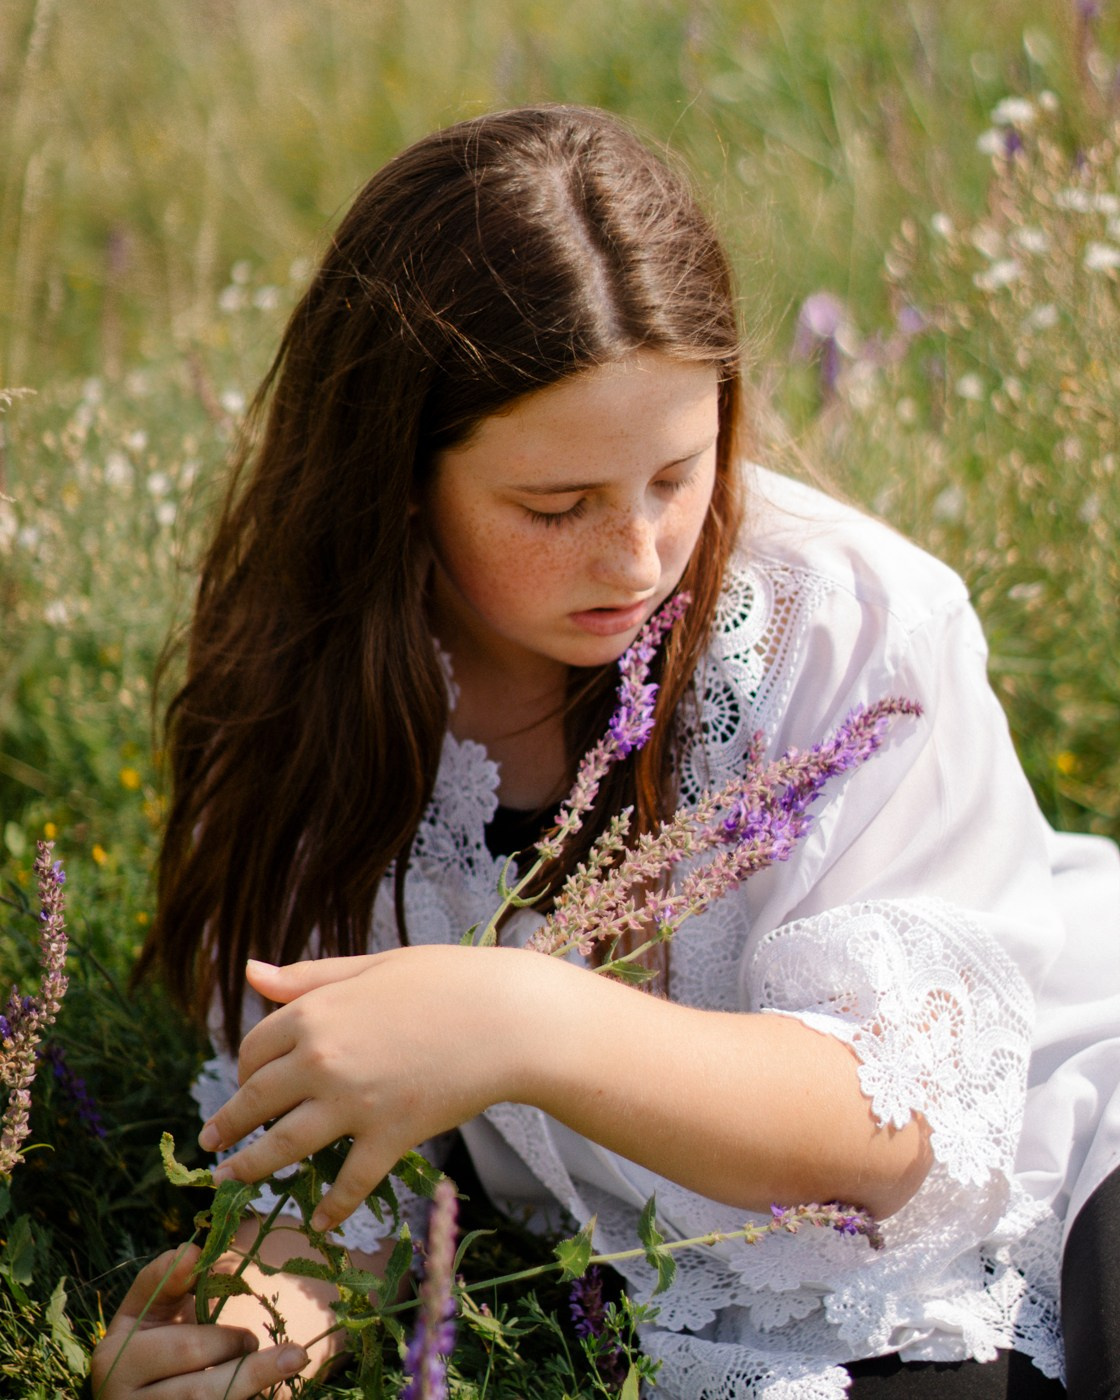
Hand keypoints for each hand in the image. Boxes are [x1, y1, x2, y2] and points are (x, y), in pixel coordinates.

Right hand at [91, 1243, 307, 1398]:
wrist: (132, 1388)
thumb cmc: (146, 1337)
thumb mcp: (147, 1303)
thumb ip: (166, 1276)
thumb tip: (192, 1252)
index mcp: (116, 1361)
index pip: (184, 1350)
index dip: (224, 1341)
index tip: (253, 1337)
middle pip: (199, 1393)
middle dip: (247, 1372)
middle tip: (291, 1355)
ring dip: (250, 1388)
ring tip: (293, 1367)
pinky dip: (240, 1399)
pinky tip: (264, 1389)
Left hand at [198, 946, 547, 1229]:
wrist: (509, 1017)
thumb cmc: (446, 979)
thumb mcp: (372, 967)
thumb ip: (308, 976)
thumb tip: (249, 971)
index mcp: (315, 1012)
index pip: (254, 1048)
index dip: (245, 1068)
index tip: (246, 1083)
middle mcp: (322, 1060)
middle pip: (255, 1101)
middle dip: (228, 1126)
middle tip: (211, 1144)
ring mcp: (354, 1103)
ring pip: (284, 1147)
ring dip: (251, 1168)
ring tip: (230, 1181)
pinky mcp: (390, 1137)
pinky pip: (350, 1182)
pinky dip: (332, 1207)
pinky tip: (319, 1222)